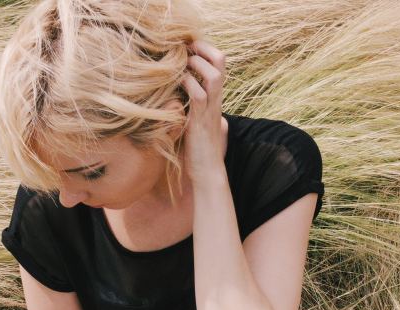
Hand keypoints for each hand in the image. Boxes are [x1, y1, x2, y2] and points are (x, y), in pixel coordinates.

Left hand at [180, 39, 228, 178]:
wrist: (207, 173)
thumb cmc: (199, 151)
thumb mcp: (195, 123)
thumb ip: (193, 110)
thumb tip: (180, 100)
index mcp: (214, 98)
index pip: (218, 65)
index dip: (206, 51)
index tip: (188, 47)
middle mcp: (215, 100)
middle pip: (221, 62)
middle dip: (204, 48)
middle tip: (186, 47)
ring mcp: (210, 110)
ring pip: (214, 76)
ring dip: (197, 64)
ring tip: (183, 63)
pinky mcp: (201, 122)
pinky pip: (199, 96)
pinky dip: (189, 84)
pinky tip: (178, 84)